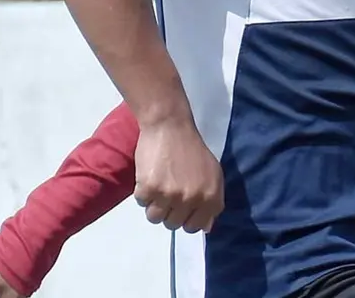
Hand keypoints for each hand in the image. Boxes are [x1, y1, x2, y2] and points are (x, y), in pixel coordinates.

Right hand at [133, 116, 223, 232]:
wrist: (171, 126)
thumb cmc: (192, 150)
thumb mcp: (213, 174)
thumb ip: (212, 202)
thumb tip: (206, 228)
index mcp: (211, 198)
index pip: (196, 226)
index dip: (186, 218)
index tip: (182, 206)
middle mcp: (192, 199)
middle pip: (173, 224)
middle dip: (169, 210)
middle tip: (169, 189)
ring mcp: (171, 195)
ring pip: (155, 217)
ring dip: (154, 203)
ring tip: (160, 183)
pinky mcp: (150, 189)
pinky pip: (141, 203)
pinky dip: (143, 192)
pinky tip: (151, 175)